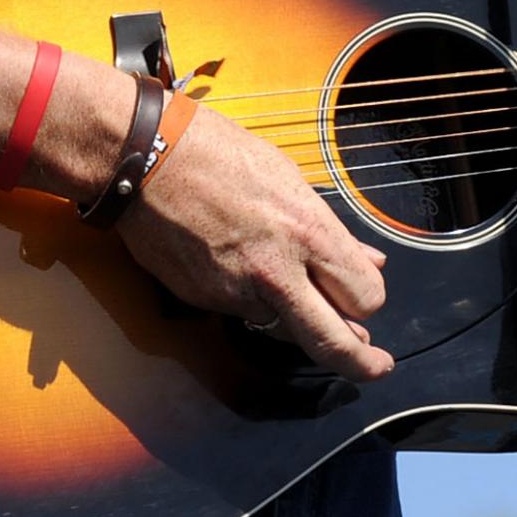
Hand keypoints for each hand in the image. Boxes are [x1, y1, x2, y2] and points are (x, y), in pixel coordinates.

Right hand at [114, 108, 393, 380]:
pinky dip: (246, 297)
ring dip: (293, 316)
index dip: (368, 298)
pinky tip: (234, 261)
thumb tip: (369, 261)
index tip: (363, 297)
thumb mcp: (288, 178)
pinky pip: (240, 311)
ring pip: (285, 328)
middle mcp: (276, 272)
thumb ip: (331, 230)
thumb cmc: (215, 151)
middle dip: (362, 363)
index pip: (366, 297)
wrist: (141, 155)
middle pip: (335, 344)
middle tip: (375, 365)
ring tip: (282, 282)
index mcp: (307, 233)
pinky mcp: (203, 300)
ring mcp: (236, 292)